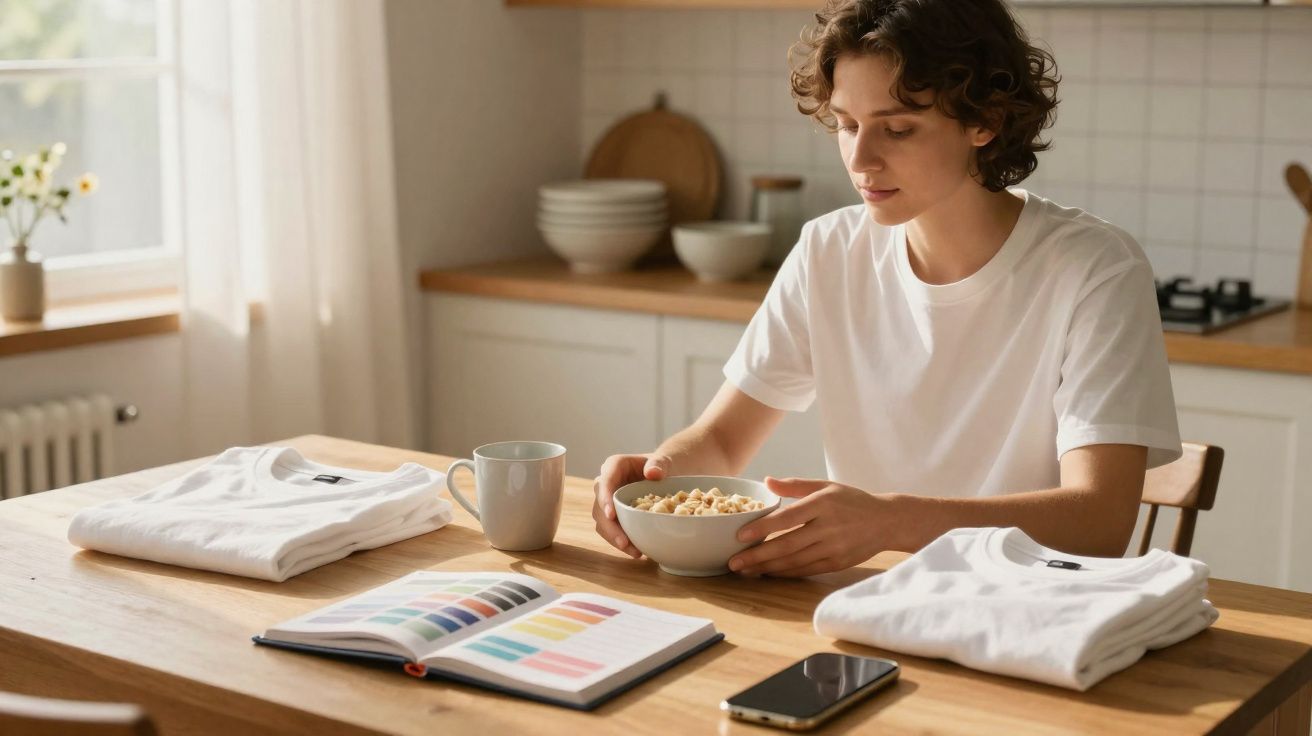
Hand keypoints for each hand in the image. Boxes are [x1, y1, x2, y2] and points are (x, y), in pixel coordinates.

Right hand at [592, 452, 671, 557]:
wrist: (667, 476)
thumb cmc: (663, 466)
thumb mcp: (664, 462)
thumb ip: (658, 464)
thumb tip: (652, 473)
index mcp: (614, 467)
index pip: (604, 482)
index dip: (604, 499)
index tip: (611, 515)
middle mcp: (606, 484)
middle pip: (599, 506)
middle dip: (610, 526)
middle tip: (624, 542)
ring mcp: (608, 501)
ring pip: (603, 522)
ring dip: (615, 538)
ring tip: (635, 552)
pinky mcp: (614, 516)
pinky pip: (612, 530)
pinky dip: (621, 542)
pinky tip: (636, 551)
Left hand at [728, 477, 890, 576]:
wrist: (886, 521)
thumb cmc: (851, 500)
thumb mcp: (826, 485)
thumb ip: (795, 485)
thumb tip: (766, 481)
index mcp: (823, 504)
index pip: (787, 518)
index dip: (762, 528)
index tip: (740, 535)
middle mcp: (828, 527)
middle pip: (787, 545)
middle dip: (757, 556)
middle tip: (734, 562)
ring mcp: (833, 548)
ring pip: (794, 561)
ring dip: (767, 568)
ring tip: (745, 570)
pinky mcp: (837, 564)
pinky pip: (806, 570)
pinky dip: (785, 573)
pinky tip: (768, 573)